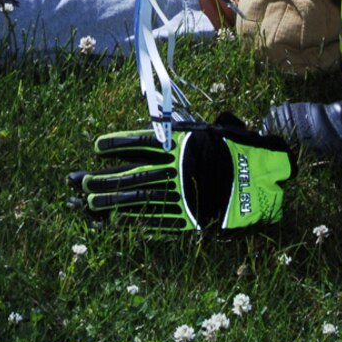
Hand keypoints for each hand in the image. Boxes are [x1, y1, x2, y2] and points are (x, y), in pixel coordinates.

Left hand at [69, 113, 292, 232]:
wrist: (265, 182)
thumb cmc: (240, 149)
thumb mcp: (212, 130)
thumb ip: (184, 129)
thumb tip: (161, 122)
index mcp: (182, 145)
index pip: (142, 143)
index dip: (117, 144)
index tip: (96, 147)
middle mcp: (177, 169)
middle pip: (133, 173)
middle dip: (103, 178)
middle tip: (77, 181)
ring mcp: (182, 195)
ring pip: (139, 198)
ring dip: (111, 201)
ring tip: (87, 202)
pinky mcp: (189, 216)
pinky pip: (157, 218)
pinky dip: (135, 219)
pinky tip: (115, 220)